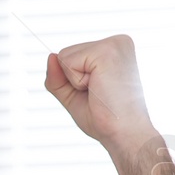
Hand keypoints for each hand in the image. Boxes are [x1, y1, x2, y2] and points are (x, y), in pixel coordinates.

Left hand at [44, 35, 154, 151]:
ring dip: (74, 81)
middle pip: (66, 53)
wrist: (124, 132)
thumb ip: (58, 76)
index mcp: (114, 49)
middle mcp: (117, 41)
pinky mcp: (106, 51)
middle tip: (98, 93)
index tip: (98, 91)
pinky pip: (66, 62)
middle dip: (72, 80)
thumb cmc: (104, 117)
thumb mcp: (73, 94)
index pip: (72, 56)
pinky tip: (99, 87)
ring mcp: (113, 44)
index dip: (74, 80)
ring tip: (100, 90)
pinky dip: (75, 82)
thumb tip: (50, 56)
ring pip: (63, 56)